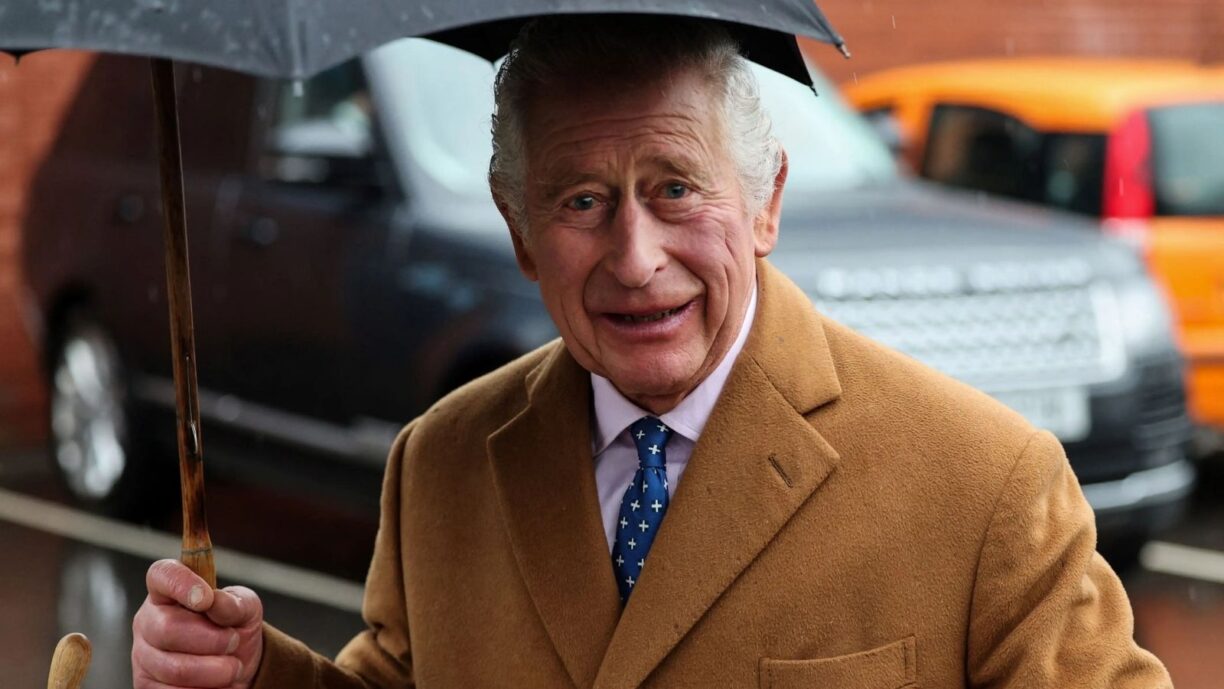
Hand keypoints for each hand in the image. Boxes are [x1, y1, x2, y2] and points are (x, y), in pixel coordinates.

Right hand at [132, 559, 263, 688]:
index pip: (162, 575)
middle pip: (167, 628)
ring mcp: (143, 655)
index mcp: (168, 592)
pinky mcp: (145, 686)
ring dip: (215, 670)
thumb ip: (234, 602)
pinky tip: (216, 683)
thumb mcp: (245, 609)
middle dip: (212, 639)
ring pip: (174, 667)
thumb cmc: (234, 629)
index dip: (181, 584)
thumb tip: (216, 602)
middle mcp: (148, 620)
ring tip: (232, 667)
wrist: (236, 668)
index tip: (206, 599)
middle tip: (234, 642)